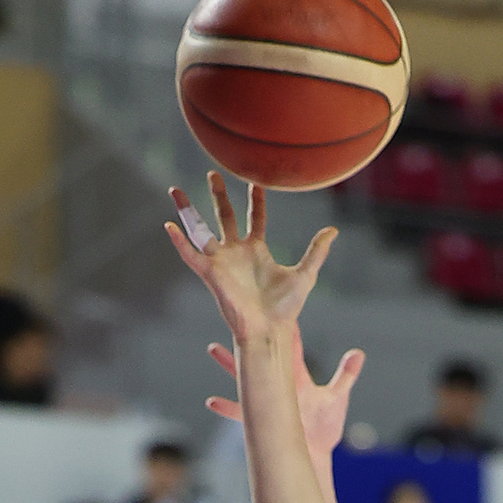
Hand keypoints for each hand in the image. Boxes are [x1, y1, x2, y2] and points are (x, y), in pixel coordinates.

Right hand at [165, 173, 336, 344]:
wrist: (270, 329)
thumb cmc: (285, 308)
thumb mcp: (306, 274)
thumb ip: (317, 251)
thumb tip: (333, 230)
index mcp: (256, 250)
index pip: (254, 218)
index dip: (256, 201)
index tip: (256, 182)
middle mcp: (236, 253)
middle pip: (224, 216)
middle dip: (219, 195)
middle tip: (214, 173)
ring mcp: (222, 262)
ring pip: (201, 230)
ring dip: (188, 210)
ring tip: (175, 190)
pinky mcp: (211, 274)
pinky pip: (191, 256)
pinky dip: (180, 243)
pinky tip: (169, 226)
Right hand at [207, 323, 363, 462]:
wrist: (313, 456)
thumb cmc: (326, 429)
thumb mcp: (337, 399)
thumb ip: (346, 375)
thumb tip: (359, 352)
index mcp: (296, 377)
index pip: (287, 345)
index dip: (281, 326)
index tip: (272, 304)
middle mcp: (277, 384)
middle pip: (259, 355)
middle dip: (247, 338)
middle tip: (234, 318)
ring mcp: (266, 400)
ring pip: (244, 377)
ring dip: (229, 364)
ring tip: (213, 348)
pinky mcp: (260, 420)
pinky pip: (239, 412)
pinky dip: (226, 407)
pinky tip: (211, 401)